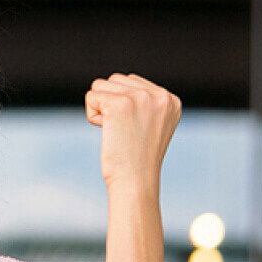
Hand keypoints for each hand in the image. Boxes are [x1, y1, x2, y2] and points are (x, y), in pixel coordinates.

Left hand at [85, 73, 180, 188]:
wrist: (136, 182)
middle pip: (115, 80)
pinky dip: (92, 116)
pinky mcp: (120, 104)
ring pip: (100, 85)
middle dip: (109, 103)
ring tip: (115, 131)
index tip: (134, 129)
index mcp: (171, 99)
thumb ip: (144, 103)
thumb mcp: (151, 125)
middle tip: (122, 131)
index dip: (122, 105)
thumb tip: (117, 83)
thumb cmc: (137, 159)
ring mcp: (141, 98)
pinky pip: (91, 97)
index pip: (132, 82)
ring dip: (99, 108)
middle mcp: (159, 95)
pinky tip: (106, 131)